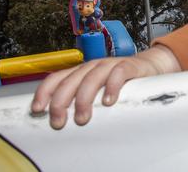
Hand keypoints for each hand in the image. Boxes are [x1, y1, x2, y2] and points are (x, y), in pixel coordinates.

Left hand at [31, 45, 180, 128]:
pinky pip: (118, 73)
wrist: (150, 67)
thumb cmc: (120, 82)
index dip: (45, 92)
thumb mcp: (97, 89)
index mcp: (81, 72)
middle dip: (61, 101)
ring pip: (92, 77)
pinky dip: (111, 86)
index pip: (57, 77)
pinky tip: (108, 101)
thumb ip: (82, 99)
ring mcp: (110, 65)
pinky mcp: (128, 66)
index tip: (37, 109)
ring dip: (84, 98)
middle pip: (71, 80)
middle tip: (58, 122)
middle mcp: (93, 66)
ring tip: (82, 118)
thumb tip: (60, 118)